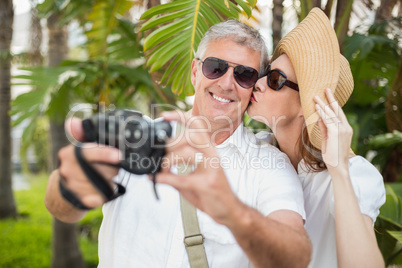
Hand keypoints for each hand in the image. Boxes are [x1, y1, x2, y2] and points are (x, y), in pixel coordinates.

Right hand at [58, 118, 120, 207]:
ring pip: (101, 184)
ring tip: (107, 181)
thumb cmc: (78, 166)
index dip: (103, 153)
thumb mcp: (80, 150)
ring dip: (109, 183)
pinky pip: (94, 198)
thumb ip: (81, 134)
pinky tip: (101, 195)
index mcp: (69, 153)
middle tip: (114, 171)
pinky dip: (100, 197)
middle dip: (112, 170)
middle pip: (100, 170)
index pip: (87, 152)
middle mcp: (67, 169)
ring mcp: (71, 185)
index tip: (118, 155)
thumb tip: (72, 122)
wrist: (63, 192)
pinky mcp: (77, 199)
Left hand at [154, 110, 241, 224]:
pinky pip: (182, 178)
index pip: (198, 125)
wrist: (229, 212)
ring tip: (158, 169)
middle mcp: (212, 156)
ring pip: (186, 153)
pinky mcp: (207, 184)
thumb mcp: (191, 178)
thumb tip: (154, 165)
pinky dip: (167, 178)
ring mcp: (211, 169)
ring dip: (167, 161)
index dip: (181, 117)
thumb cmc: (210, 194)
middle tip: (157, 154)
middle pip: (189, 137)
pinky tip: (158, 179)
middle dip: (169, 144)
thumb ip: (175, 170)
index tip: (164, 117)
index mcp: (209, 151)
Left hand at [314, 88, 352, 169]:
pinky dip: (322, 112)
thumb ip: (324, 129)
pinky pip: (328, 120)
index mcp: (345, 128)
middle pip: (337, 110)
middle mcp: (345, 127)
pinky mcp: (336, 132)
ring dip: (323, 104)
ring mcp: (342, 129)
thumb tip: (319, 119)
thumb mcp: (328, 140)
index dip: (333, 104)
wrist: (338, 166)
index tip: (329, 96)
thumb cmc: (332, 155)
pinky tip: (317, 107)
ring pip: (331, 113)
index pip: (339, 113)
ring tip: (315, 96)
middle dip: (330, 99)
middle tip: (325, 88)